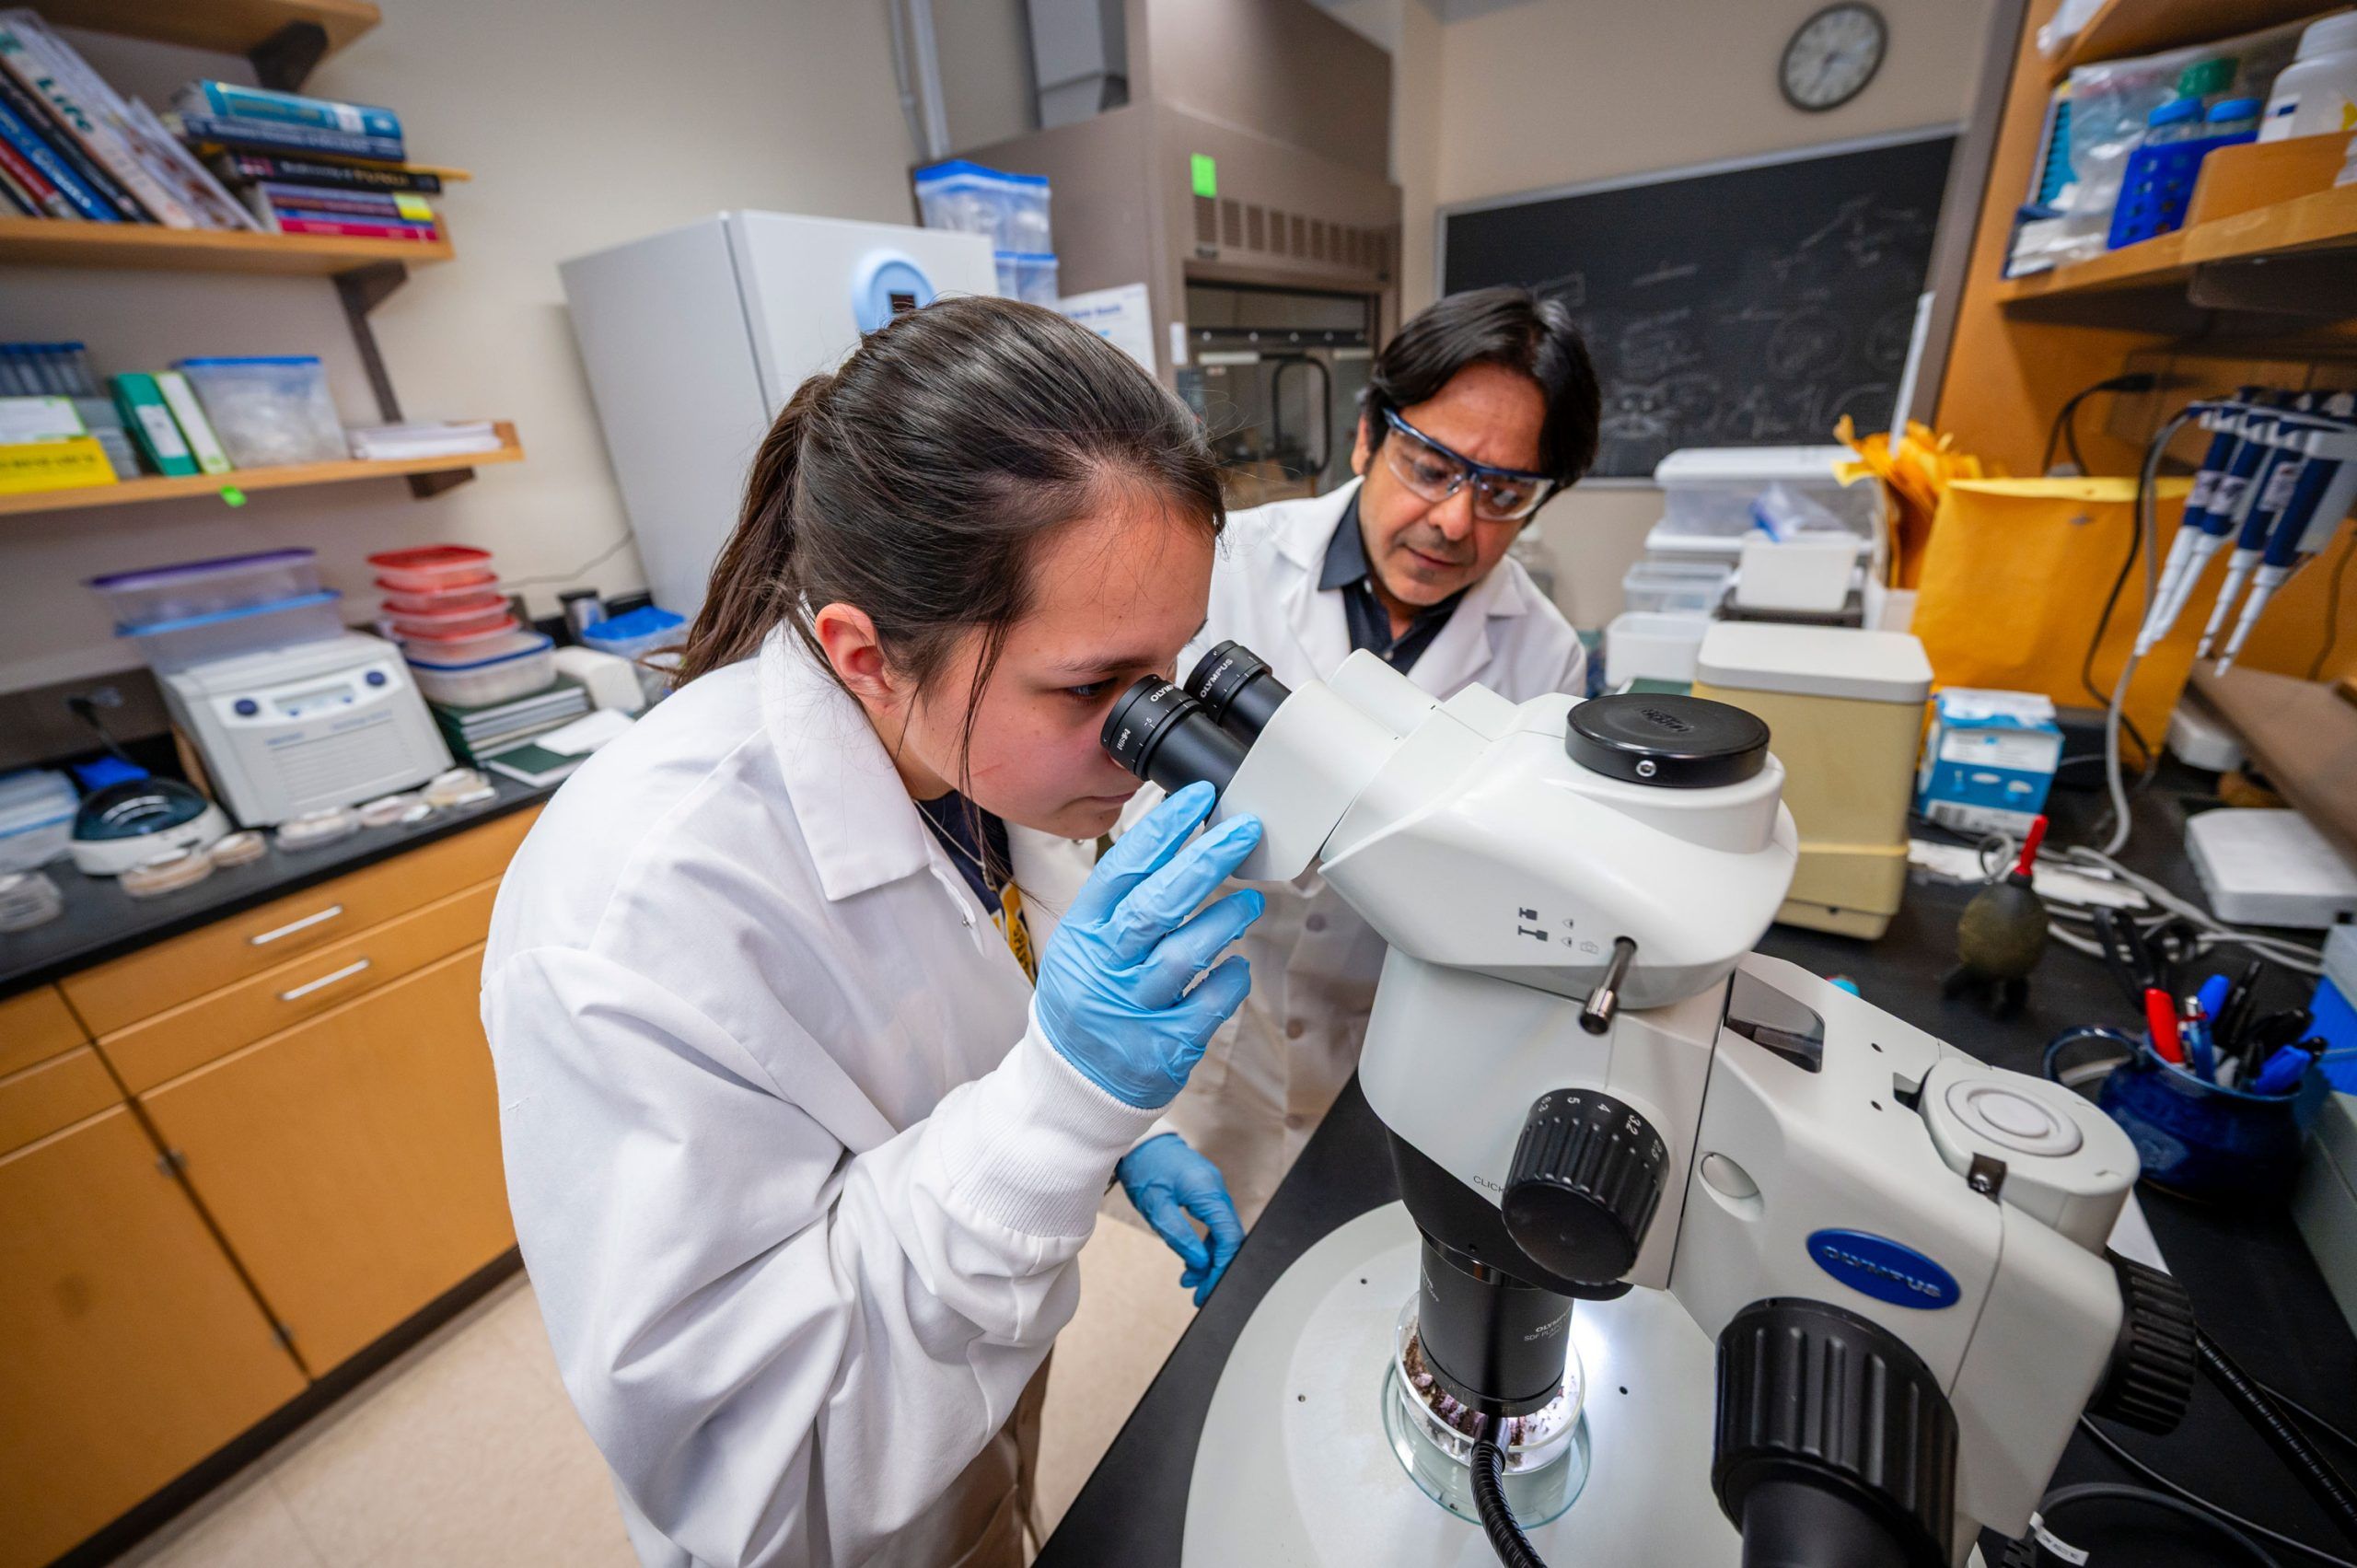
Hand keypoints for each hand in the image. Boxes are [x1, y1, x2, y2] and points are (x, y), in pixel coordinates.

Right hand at [1035, 783, 1262, 1108]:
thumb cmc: (1087, 1000)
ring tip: (1251, 901)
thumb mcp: (1083, 945)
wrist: (1071, 1085)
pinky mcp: (1163, 1047)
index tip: (1198, 800)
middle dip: (1204, 861)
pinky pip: (1207, 1005)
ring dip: (1225, 920)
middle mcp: (1104, 968)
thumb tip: (1178, 844)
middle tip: (1243, 831)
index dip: (1162, 830)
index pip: (1122, 869)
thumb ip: (1123, 903)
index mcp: (1083, 933)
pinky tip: (1238, 966)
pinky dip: (1230, 979)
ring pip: (1184, 954)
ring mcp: (1132, 1009)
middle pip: (1156, 905)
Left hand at [1117, 1134, 1243, 1305]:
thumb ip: (1180, 1236)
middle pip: (1229, 1238)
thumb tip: (1199, 1262)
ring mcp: (1213, 1191)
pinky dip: (1205, 1245)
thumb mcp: (1156, 1207)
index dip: (1222, 1266)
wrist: (1139, 1141)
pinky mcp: (1206, 1194)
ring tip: (1189, 1281)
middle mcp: (1217, 1191)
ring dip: (1209, 1259)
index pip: (1229, 1237)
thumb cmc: (1145, 1167)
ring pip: (1222, 1234)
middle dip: (1216, 1268)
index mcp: (1209, 1192)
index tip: (1210, 1287)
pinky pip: (1214, 1224)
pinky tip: (1191, 1260)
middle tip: (1199, 1292)